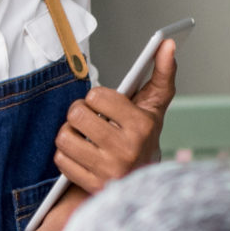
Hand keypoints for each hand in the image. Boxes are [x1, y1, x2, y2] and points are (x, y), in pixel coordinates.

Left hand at [54, 38, 177, 195]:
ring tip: (83, 136)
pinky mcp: (92, 186)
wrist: (146, 184)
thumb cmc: (144, 138)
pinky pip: (61, 160)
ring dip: (69, 134)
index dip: (96, 97)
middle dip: (79, 113)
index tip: (103, 105)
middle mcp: (125, 150)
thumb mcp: (155, 107)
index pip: (96, 96)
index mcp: (141, 126)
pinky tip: (80, 154)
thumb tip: (168, 43)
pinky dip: (66, 155)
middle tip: (88, 118)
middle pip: (77, 115)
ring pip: (64, 138)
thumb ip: (162, 73)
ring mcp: (108, 171)